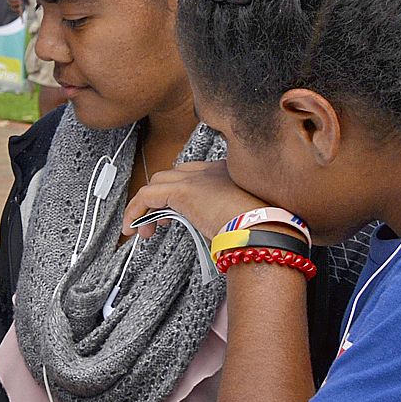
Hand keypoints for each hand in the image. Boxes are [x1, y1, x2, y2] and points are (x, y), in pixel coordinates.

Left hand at [121, 159, 267, 246]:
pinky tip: (133, 229)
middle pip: (173, 176)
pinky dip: (135, 210)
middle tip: (159, 223)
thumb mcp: (243, 220)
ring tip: (144, 231)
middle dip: (160, 198)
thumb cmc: (263, 231)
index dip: (178, 194)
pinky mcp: (183, 191)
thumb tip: (216, 231)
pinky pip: (147, 195)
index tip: (172, 216)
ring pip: (158, 183)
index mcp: (229, 172)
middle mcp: (211, 170)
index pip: (193, 175)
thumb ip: (226, 218)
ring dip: (146, 207)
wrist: (267, 231)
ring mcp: (197, 178)